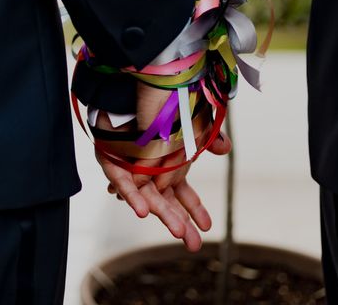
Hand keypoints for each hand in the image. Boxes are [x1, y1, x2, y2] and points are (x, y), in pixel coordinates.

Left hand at [96, 83, 231, 251]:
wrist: (121, 91)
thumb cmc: (153, 108)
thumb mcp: (184, 121)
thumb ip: (204, 136)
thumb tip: (226, 148)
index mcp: (164, 164)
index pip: (181, 193)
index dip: (194, 210)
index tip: (207, 228)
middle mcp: (148, 170)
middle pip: (166, 202)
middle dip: (180, 222)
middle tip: (193, 245)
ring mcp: (129, 168)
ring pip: (147, 196)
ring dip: (163, 213)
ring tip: (177, 231)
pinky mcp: (112, 162)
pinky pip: (123, 182)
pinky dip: (133, 196)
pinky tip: (141, 210)